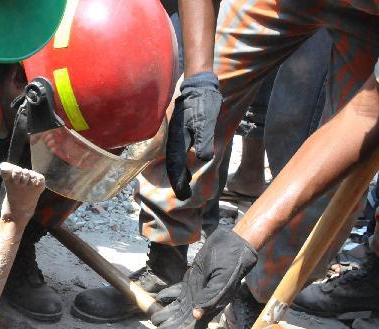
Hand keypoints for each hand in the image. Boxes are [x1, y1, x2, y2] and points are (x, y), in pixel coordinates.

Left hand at [151, 228, 256, 328]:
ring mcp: (194, 294)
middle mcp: (201, 303)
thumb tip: (196, 315)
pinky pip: (176, 294)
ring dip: (165, 316)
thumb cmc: (230, 261)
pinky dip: (166, 297)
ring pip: (177, 310)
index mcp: (210, 306)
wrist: (232, 244)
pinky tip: (157, 298)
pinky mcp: (190, 283)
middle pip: (182, 322)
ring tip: (153, 318)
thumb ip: (211, 297)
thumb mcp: (223, 279)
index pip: (192, 328)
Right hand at [165, 72, 222, 198]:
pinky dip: (178, 161)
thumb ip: (204, 140)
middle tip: (183, 195)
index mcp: (178, 139)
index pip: (175, 166)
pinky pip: (176, 151)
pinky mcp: (178, 131)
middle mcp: (173, 139)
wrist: (198, 84)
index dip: (179, 181)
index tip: (183, 195)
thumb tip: (203, 158)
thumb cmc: (203, 103)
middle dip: (177, 181)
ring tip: (183, 184)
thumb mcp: (206, 121)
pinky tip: (183, 164)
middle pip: (172, 165)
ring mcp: (174, 135)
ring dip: (178, 172)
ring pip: (173, 158)